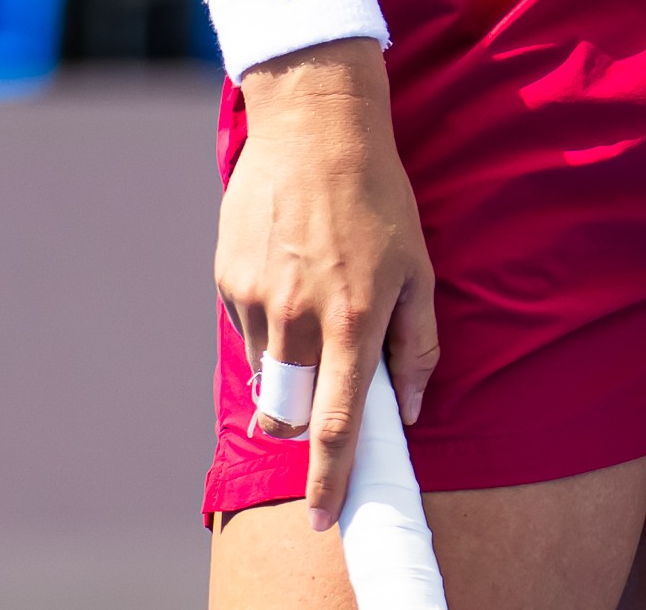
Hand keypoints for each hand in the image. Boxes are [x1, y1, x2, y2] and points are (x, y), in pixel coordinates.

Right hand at [217, 41, 436, 528]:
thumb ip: (418, 343)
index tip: (325, 518)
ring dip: (288, 361)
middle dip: (301, 421)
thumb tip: (411, 406)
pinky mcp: (226, 280)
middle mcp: (299, 317)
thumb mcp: (419, 266)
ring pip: (266, 371)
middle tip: (321, 386)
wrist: (314, 126)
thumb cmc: (378, 197)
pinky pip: (246, 330)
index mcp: (354, 318)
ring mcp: (256, 299)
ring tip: (314, 296)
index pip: (338, 423)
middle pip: (288, 412)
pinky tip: (291, 271)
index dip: (331, 478)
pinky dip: (268, 323)